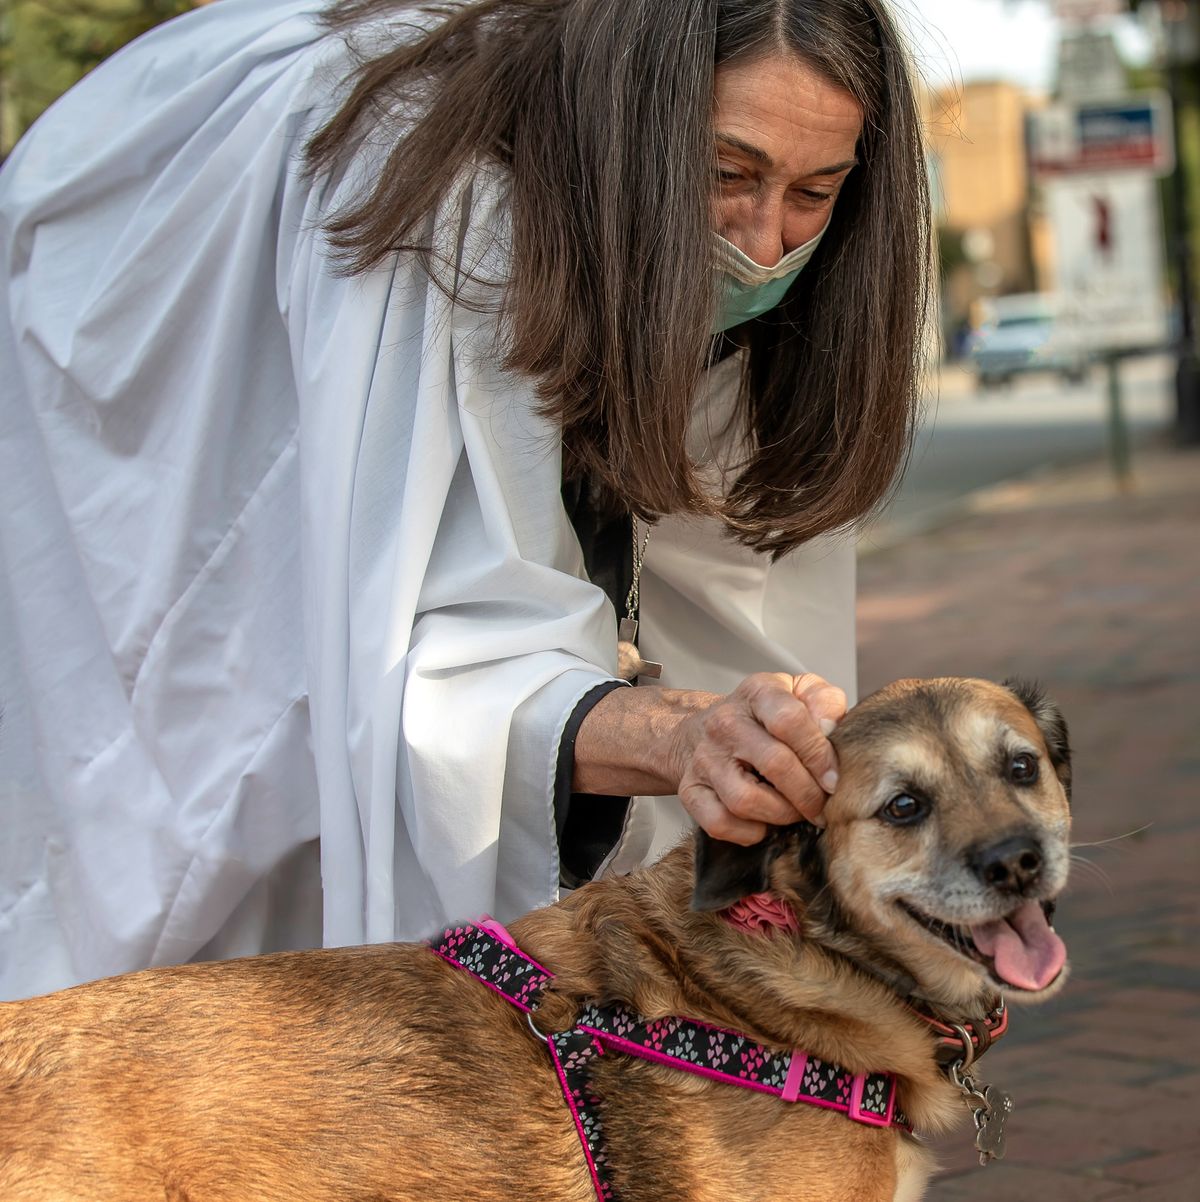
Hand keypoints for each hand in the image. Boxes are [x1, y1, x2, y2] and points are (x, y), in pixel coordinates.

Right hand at [665, 672, 845, 845]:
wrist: (705, 731)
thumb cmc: (764, 718)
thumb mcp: (798, 693)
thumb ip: (825, 701)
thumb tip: (831, 729)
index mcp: (757, 693)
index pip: (789, 720)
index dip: (818, 754)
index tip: (835, 779)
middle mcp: (725, 723)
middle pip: (775, 764)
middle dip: (809, 794)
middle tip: (823, 805)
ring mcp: (705, 759)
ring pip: (746, 800)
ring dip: (782, 815)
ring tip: (796, 812)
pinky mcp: (690, 790)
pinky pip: (721, 823)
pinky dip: (750, 832)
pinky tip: (765, 822)